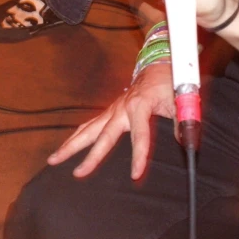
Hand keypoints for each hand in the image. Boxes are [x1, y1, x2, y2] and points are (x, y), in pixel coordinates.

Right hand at [47, 63, 173, 179]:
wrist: (159, 64)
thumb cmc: (170, 82)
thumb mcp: (181, 99)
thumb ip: (183, 120)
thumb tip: (185, 141)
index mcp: (140, 106)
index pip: (139, 136)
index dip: (138, 156)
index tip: (135, 175)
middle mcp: (121, 108)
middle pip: (102, 135)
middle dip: (90, 156)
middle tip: (77, 173)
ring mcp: (113, 109)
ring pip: (88, 129)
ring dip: (71, 145)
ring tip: (54, 160)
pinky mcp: (109, 110)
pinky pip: (90, 124)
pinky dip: (77, 136)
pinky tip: (66, 148)